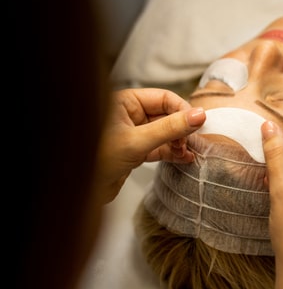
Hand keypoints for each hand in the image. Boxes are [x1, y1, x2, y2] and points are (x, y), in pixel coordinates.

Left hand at [97, 88, 205, 202]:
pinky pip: (159, 147)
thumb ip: (169, 128)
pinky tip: (184, 159)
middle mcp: (128, 114)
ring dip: (179, 142)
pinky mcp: (134, 151)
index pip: (162, 97)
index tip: (198, 123)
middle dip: (181, 128)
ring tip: (188, 152)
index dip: (182, 109)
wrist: (77, 190)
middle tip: (192, 141)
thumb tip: (198, 115)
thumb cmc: (96, 160)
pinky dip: (172, 153)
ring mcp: (132, 133)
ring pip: (164, 133)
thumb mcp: (136, 141)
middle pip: (165, 114)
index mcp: (124, 101)